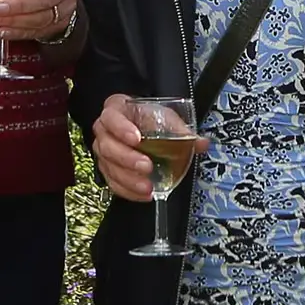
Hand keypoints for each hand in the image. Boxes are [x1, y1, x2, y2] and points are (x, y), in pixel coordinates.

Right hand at [91, 93, 208, 201]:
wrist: (141, 124)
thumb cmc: (149, 117)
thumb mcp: (165, 116)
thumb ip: (181, 129)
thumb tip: (201, 143)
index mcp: (115, 110)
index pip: (111, 117)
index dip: (121, 128)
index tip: (137, 138)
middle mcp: (104, 131)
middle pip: (107, 146)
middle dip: (127, 158)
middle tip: (147, 166)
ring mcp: (103, 151)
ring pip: (109, 167)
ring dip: (128, 179)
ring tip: (147, 186)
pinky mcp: (107, 169)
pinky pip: (113, 183)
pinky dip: (128, 191)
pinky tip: (143, 194)